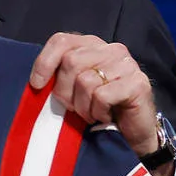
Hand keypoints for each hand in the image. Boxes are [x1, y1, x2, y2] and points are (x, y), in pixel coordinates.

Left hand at [30, 32, 173, 175]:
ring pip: (85, 81)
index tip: (37, 85)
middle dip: (65, 91)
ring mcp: (127, 64)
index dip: (44, 62)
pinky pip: (102, 96)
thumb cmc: (97, 109)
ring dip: (82, 106)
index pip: (61, 41)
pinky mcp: (138, 83)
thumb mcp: (73, 89)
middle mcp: (111, 49)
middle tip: (73, 108)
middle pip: (71, 62)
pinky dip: (98, 112)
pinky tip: (106, 116)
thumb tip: (37, 81)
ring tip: (91, 113)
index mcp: (92, 45)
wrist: (132, 135)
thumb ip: (59, 76)